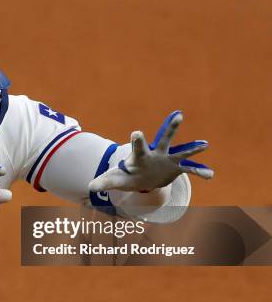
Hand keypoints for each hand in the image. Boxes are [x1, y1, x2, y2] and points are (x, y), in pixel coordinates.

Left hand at [89, 111, 213, 192]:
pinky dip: (200, 172)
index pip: (138, 146)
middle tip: (178, 115)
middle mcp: (155, 154)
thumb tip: (90, 187)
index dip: (137, 140)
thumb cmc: (125, 177)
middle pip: (163, 139)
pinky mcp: (175, 168)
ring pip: (181, 151)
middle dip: (170, 128)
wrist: (139, 180)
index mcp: (139, 156)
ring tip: (205, 144)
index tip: (136, 133)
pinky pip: (190, 170)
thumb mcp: (114, 180)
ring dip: (193, 148)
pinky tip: (210, 175)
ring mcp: (167, 160)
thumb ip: (104, 182)